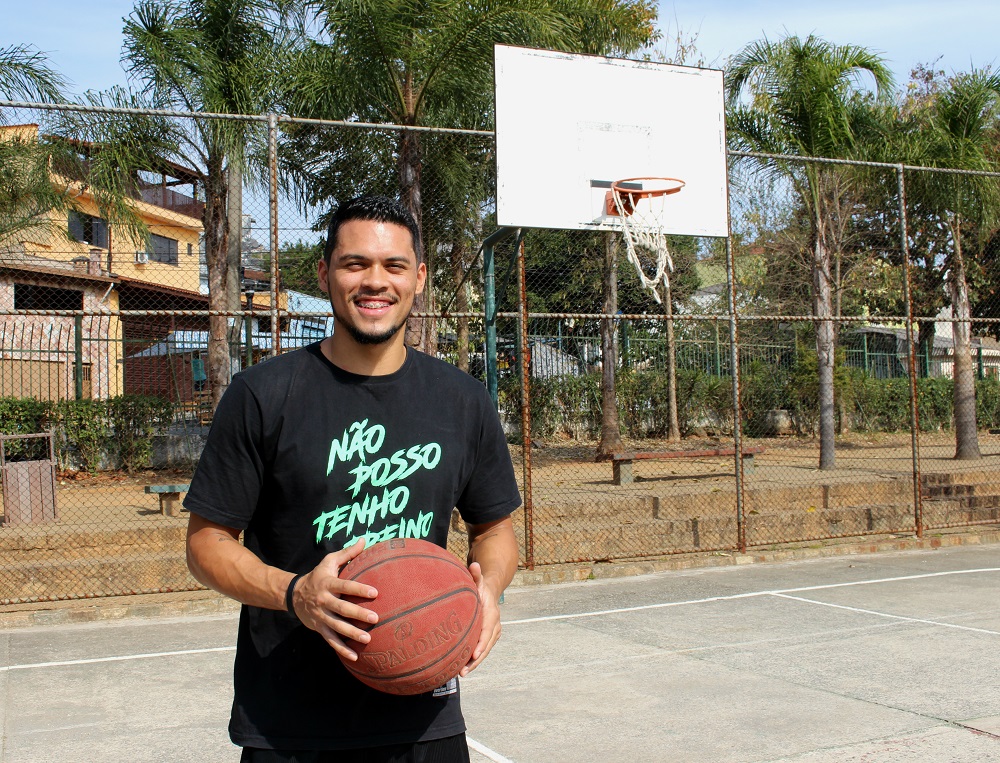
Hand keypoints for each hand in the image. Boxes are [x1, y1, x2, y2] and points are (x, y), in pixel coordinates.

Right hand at [290, 539, 377, 660]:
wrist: (293, 595)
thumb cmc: (318, 576)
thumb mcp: (329, 562)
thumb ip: (347, 553)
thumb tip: (365, 540)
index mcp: (328, 584)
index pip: (345, 586)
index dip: (358, 589)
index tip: (374, 592)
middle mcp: (324, 601)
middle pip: (342, 609)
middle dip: (358, 614)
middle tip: (375, 618)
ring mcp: (321, 616)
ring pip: (337, 627)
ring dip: (352, 633)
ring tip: (368, 638)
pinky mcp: (319, 628)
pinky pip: (331, 640)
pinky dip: (342, 649)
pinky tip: (354, 656)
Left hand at [459, 561, 500, 676]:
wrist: (490, 589)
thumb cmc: (479, 586)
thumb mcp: (477, 580)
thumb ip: (475, 574)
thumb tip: (474, 564)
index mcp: (491, 612)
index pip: (488, 630)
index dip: (482, 643)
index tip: (474, 654)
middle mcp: (495, 623)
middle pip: (487, 644)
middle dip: (477, 659)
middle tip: (465, 670)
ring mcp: (493, 631)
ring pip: (485, 649)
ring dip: (475, 662)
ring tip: (462, 673)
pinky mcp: (489, 635)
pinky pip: (482, 648)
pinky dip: (474, 659)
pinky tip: (462, 668)